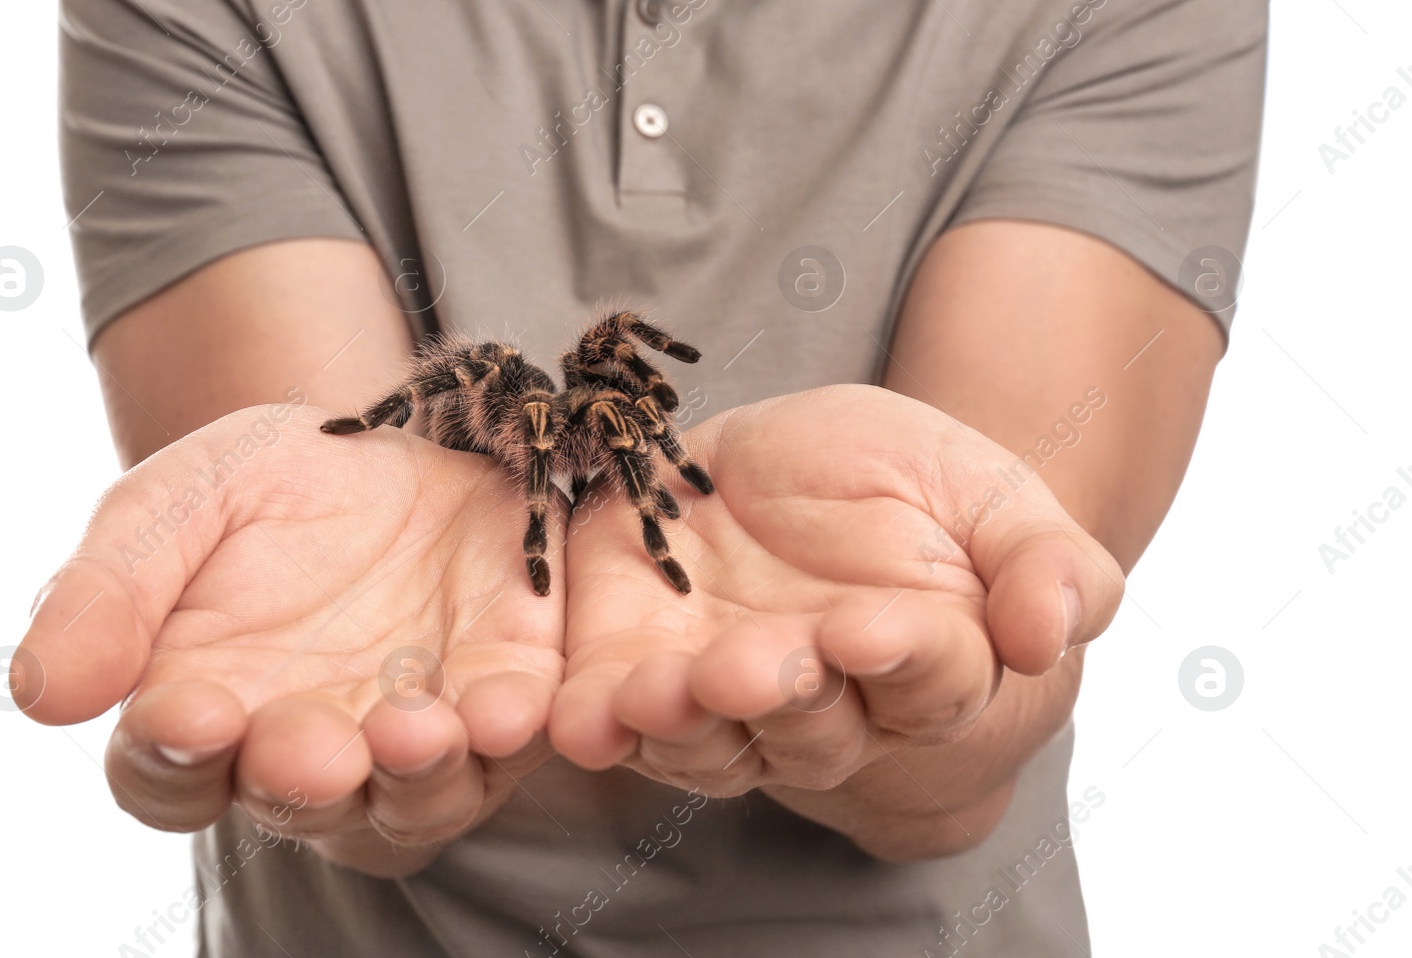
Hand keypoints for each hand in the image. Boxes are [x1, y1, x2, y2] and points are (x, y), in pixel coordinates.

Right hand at [14, 402, 565, 876]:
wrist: (397, 433)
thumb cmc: (270, 484)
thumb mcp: (178, 501)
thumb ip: (111, 587)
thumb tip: (39, 691)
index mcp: (206, 713)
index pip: (169, 775)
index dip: (174, 757)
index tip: (185, 713)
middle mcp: (309, 747)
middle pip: (299, 800)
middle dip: (304, 777)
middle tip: (308, 748)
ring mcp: (415, 731)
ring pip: (414, 796)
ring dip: (416, 774)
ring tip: (413, 730)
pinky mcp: (508, 689)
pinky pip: (514, 734)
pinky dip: (512, 725)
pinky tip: (508, 703)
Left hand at [549, 383, 1122, 802]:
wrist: (804, 473)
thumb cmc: (915, 492)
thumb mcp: (993, 497)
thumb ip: (1046, 561)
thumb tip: (1053, 634)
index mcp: (927, 665)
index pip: (927, 676)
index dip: (901, 655)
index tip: (872, 627)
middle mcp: (826, 703)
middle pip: (806, 723)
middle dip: (777, 695)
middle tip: (753, 665)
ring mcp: (724, 692)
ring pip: (707, 736)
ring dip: (679, 721)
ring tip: (659, 691)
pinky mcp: (637, 664)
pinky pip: (616, 713)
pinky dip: (595, 720)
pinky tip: (575, 719)